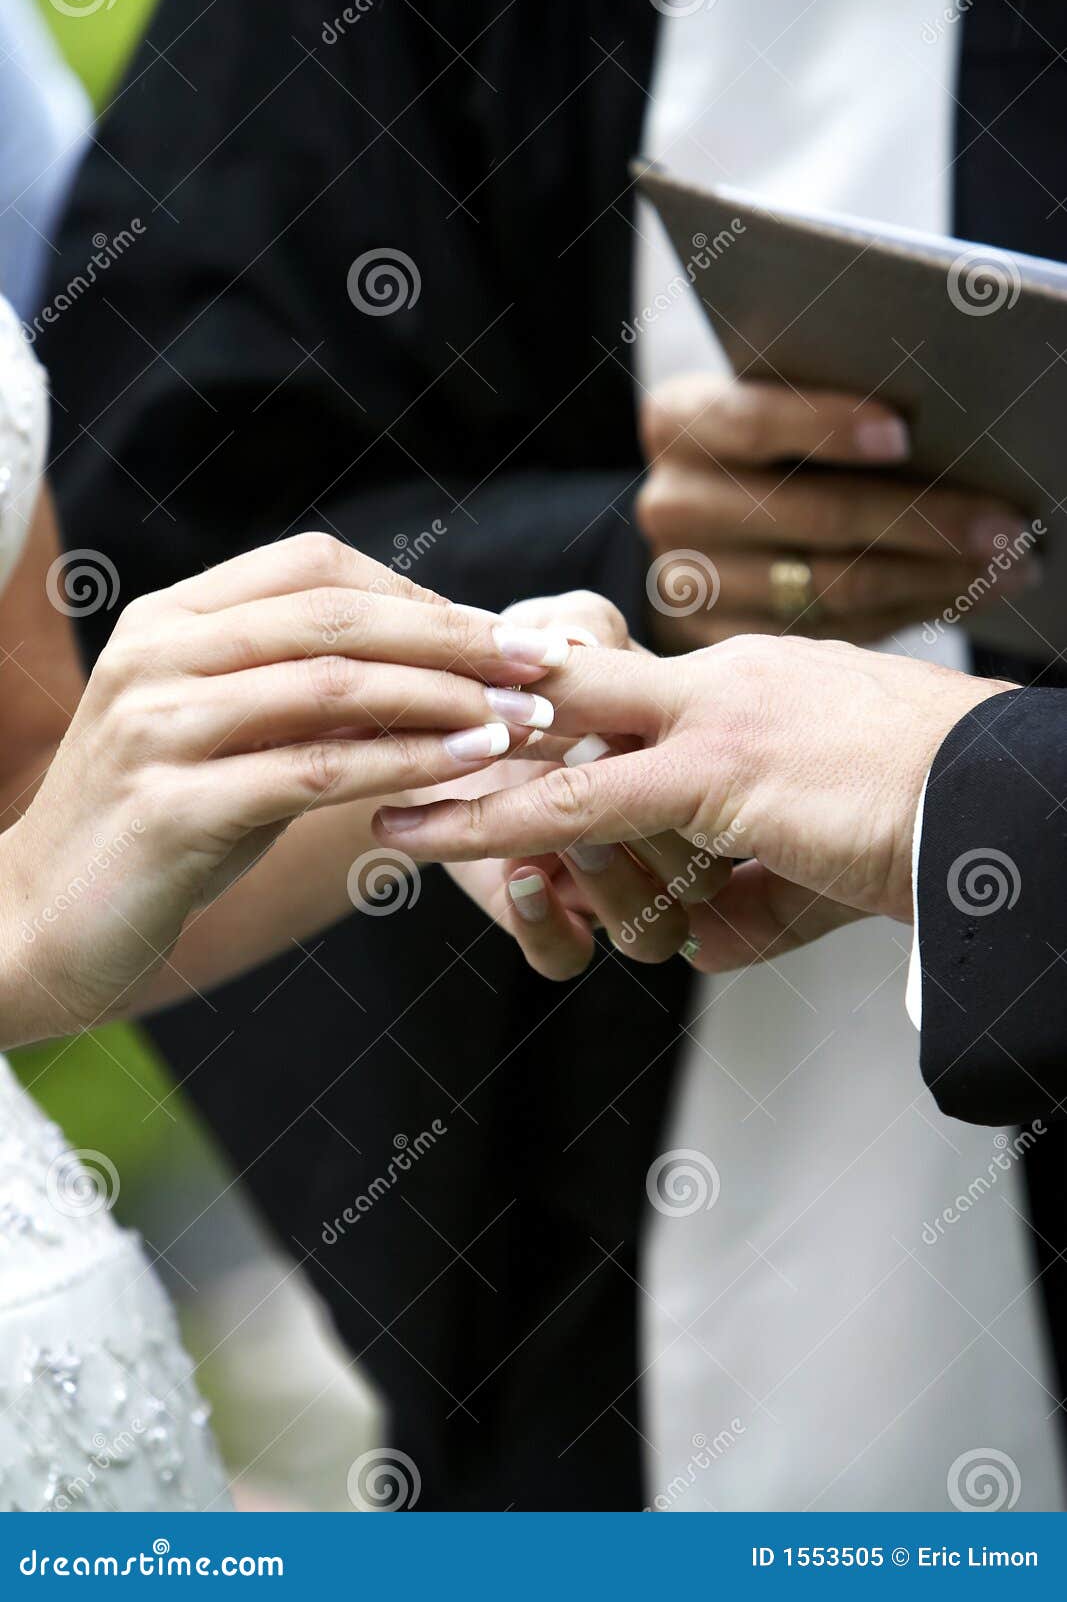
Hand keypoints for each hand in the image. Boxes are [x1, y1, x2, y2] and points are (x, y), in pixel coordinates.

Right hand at [0, 533, 562, 1042]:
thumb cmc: (158, 830)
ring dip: (448, 697)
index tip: (501, 631)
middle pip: (334, 615)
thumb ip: (305, 694)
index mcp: (170, 619)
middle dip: (455, 634)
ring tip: (529, 718)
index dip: (419, 593)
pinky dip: (407, 763)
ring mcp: (158, 725)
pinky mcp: (171, 805)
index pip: (314, 567)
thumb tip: (439, 668)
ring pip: (331, 685)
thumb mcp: (227, 740)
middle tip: (545, 661)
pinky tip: (472, 766)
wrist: (41, 926)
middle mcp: (158, 653)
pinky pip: (315, 770)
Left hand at [373, 634, 1014, 966]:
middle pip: (566, 694)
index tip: (468, 726)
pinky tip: (435, 839)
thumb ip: (747, 887)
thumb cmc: (926, 822)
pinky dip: (504, 821)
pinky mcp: (719, 774)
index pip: (614, 692)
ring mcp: (716, 720)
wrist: (1003, 806)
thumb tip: (698, 943)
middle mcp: (717, 686)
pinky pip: (585, 801)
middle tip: (390, 745)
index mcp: (742, 687)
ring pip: (559, 745)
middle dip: (476, 724)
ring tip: (393, 827)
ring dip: (472, 792)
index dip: (535, 711)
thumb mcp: (820, 852)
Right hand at [636, 374, 1034, 650]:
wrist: (699, 524)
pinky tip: (959, 593)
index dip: (829, 427)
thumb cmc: (764, 444)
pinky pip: (829, 632)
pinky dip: (904, 610)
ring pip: (829, 587)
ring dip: (929, 576)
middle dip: (923, 519)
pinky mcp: (719, 640)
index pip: (754, 422)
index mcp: (678, 420)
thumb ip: (823, 408)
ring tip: (1003, 564)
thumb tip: (944, 429)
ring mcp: (688, 581)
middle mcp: (671, 503)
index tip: (905, 435)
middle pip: (811, 516)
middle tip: (1004, 526)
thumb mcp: (770, 402)